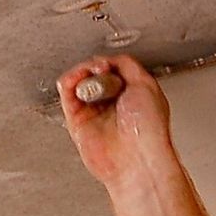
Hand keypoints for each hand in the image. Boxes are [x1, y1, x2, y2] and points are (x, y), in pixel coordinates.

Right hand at [57, 53, 176, 190]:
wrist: (136, 157)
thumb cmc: (148, 129)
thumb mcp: (146, 84)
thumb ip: (127, 65)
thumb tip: (110, 59)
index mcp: (131, 95)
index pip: (112, 69)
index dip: (109, 62)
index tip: (109, 63)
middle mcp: (112, 104)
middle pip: (94, 73)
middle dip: (95, 67)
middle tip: (101, 70)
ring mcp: (94, 112)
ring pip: (79, 81)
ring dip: (82, 72)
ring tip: (91, 76)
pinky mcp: (77, 121)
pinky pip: (67, 93)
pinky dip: (69, 81)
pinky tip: (76, 78)